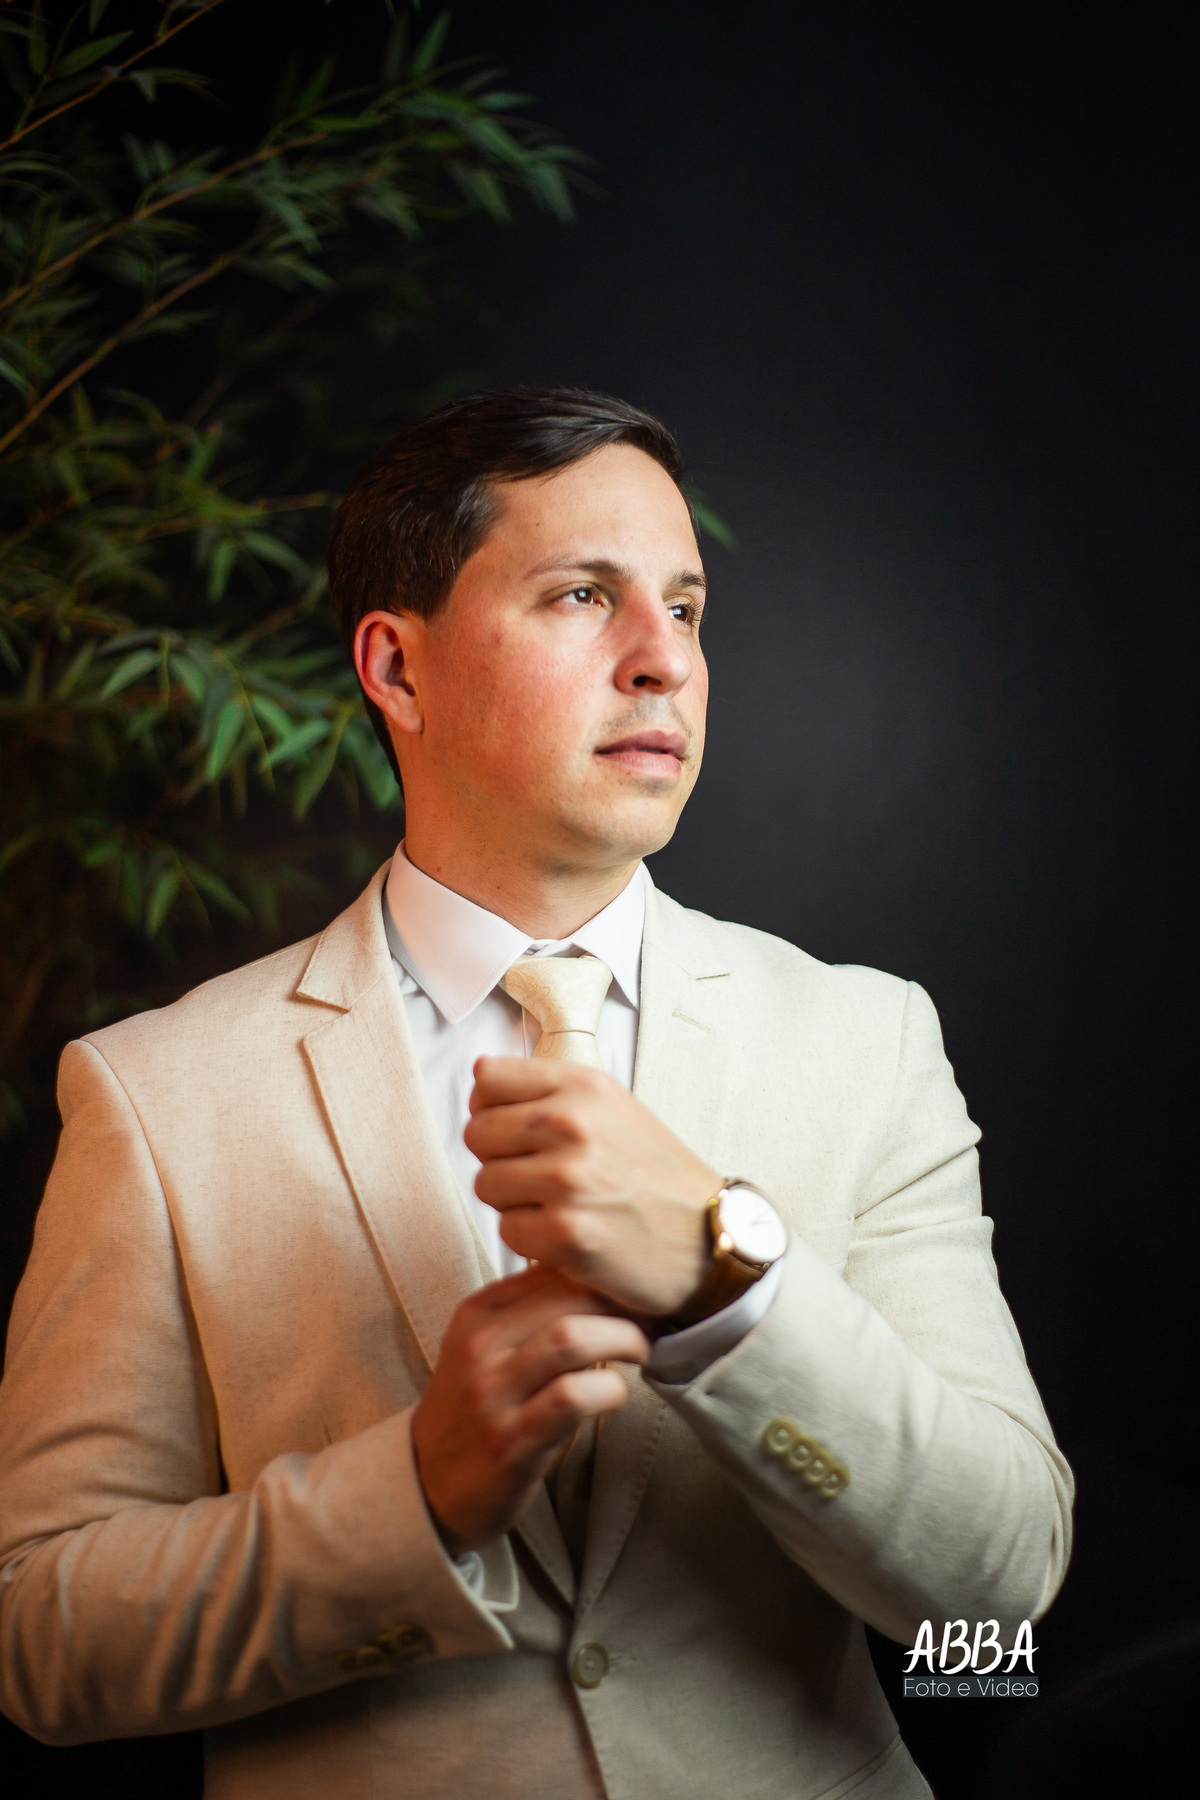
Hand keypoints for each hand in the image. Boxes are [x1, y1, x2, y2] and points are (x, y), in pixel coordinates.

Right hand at [411, 1264, 648, 1554]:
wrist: (427, 1484)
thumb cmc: (473, 1410)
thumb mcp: (485, 1348)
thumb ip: (530, 1312)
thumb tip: (596, 1279)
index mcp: (477, 1314)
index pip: (552, 1268)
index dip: (603, 1275)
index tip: (630, 1292)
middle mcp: (481, 1346)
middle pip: (568, 1295)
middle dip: (621, 1304)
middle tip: (647, 1321)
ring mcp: (493, 1394)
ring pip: (571, 1338)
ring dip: (622, 1339)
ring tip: (640, 1351)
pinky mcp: (511, 1440)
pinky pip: (571, 1398)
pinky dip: (608, 1389)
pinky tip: (614, 1394)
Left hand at [465, 1056, 720, 1315]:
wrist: (711, 1238)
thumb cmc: (657, 1176)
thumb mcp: (614, 1110)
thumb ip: (549, 1090)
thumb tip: (479, 1071)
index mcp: (583, 1086)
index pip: (487, 1079)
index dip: (489, 1109)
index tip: (513, 1132)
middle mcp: (573, 1123)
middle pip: (477, 1133)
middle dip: (499, 1160)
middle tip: (540, 1179)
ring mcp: (568, 1178)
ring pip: (486, 1184)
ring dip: (513, 1203)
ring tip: (558, 1206)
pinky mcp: (565, 1232)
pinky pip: (507, 1230)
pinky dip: (531, 1240)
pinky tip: (568, 1236)